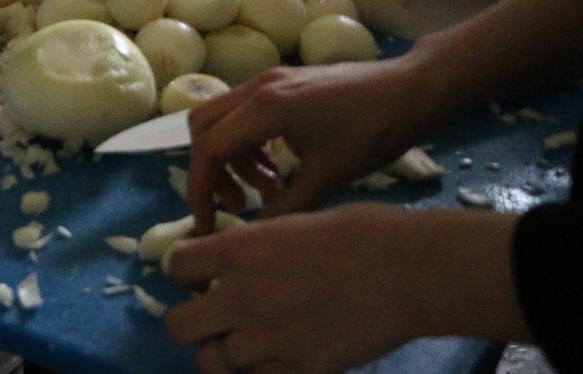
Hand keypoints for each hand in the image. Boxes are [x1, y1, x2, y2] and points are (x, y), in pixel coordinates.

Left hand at [164, 203, 527, 372]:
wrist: (407, 270)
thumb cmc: (359, 232)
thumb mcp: (290, 223)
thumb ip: (252, 249)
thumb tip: (232, 263)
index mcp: (237, 249)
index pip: (175, 266)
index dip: (186, 273)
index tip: (203, 277)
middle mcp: (240, 296)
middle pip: (178, 326)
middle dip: (192, 322)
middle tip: (216, 317)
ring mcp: (266, 339)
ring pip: (210, 362)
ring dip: (222, 353)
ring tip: (246, 342)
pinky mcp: (296, 371)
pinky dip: (259, 373)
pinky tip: (277, 358)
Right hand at [185, 60, 427, 231]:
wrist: (410, 90)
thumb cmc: (373, 133)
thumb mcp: (328, 179)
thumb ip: (285, 209)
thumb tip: (252, 237)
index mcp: (265, 109)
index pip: (209, 150)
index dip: (202, 190)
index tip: (209, 223)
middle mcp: (256, 88)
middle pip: (203, 128)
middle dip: (211, 170)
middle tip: (240, 203)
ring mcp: (267, 80)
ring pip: (222, 118)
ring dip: (233, 158)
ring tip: (269, 190)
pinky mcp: (280, 83)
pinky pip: (244, 113)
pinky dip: (249, 143)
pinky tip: (279, 167)